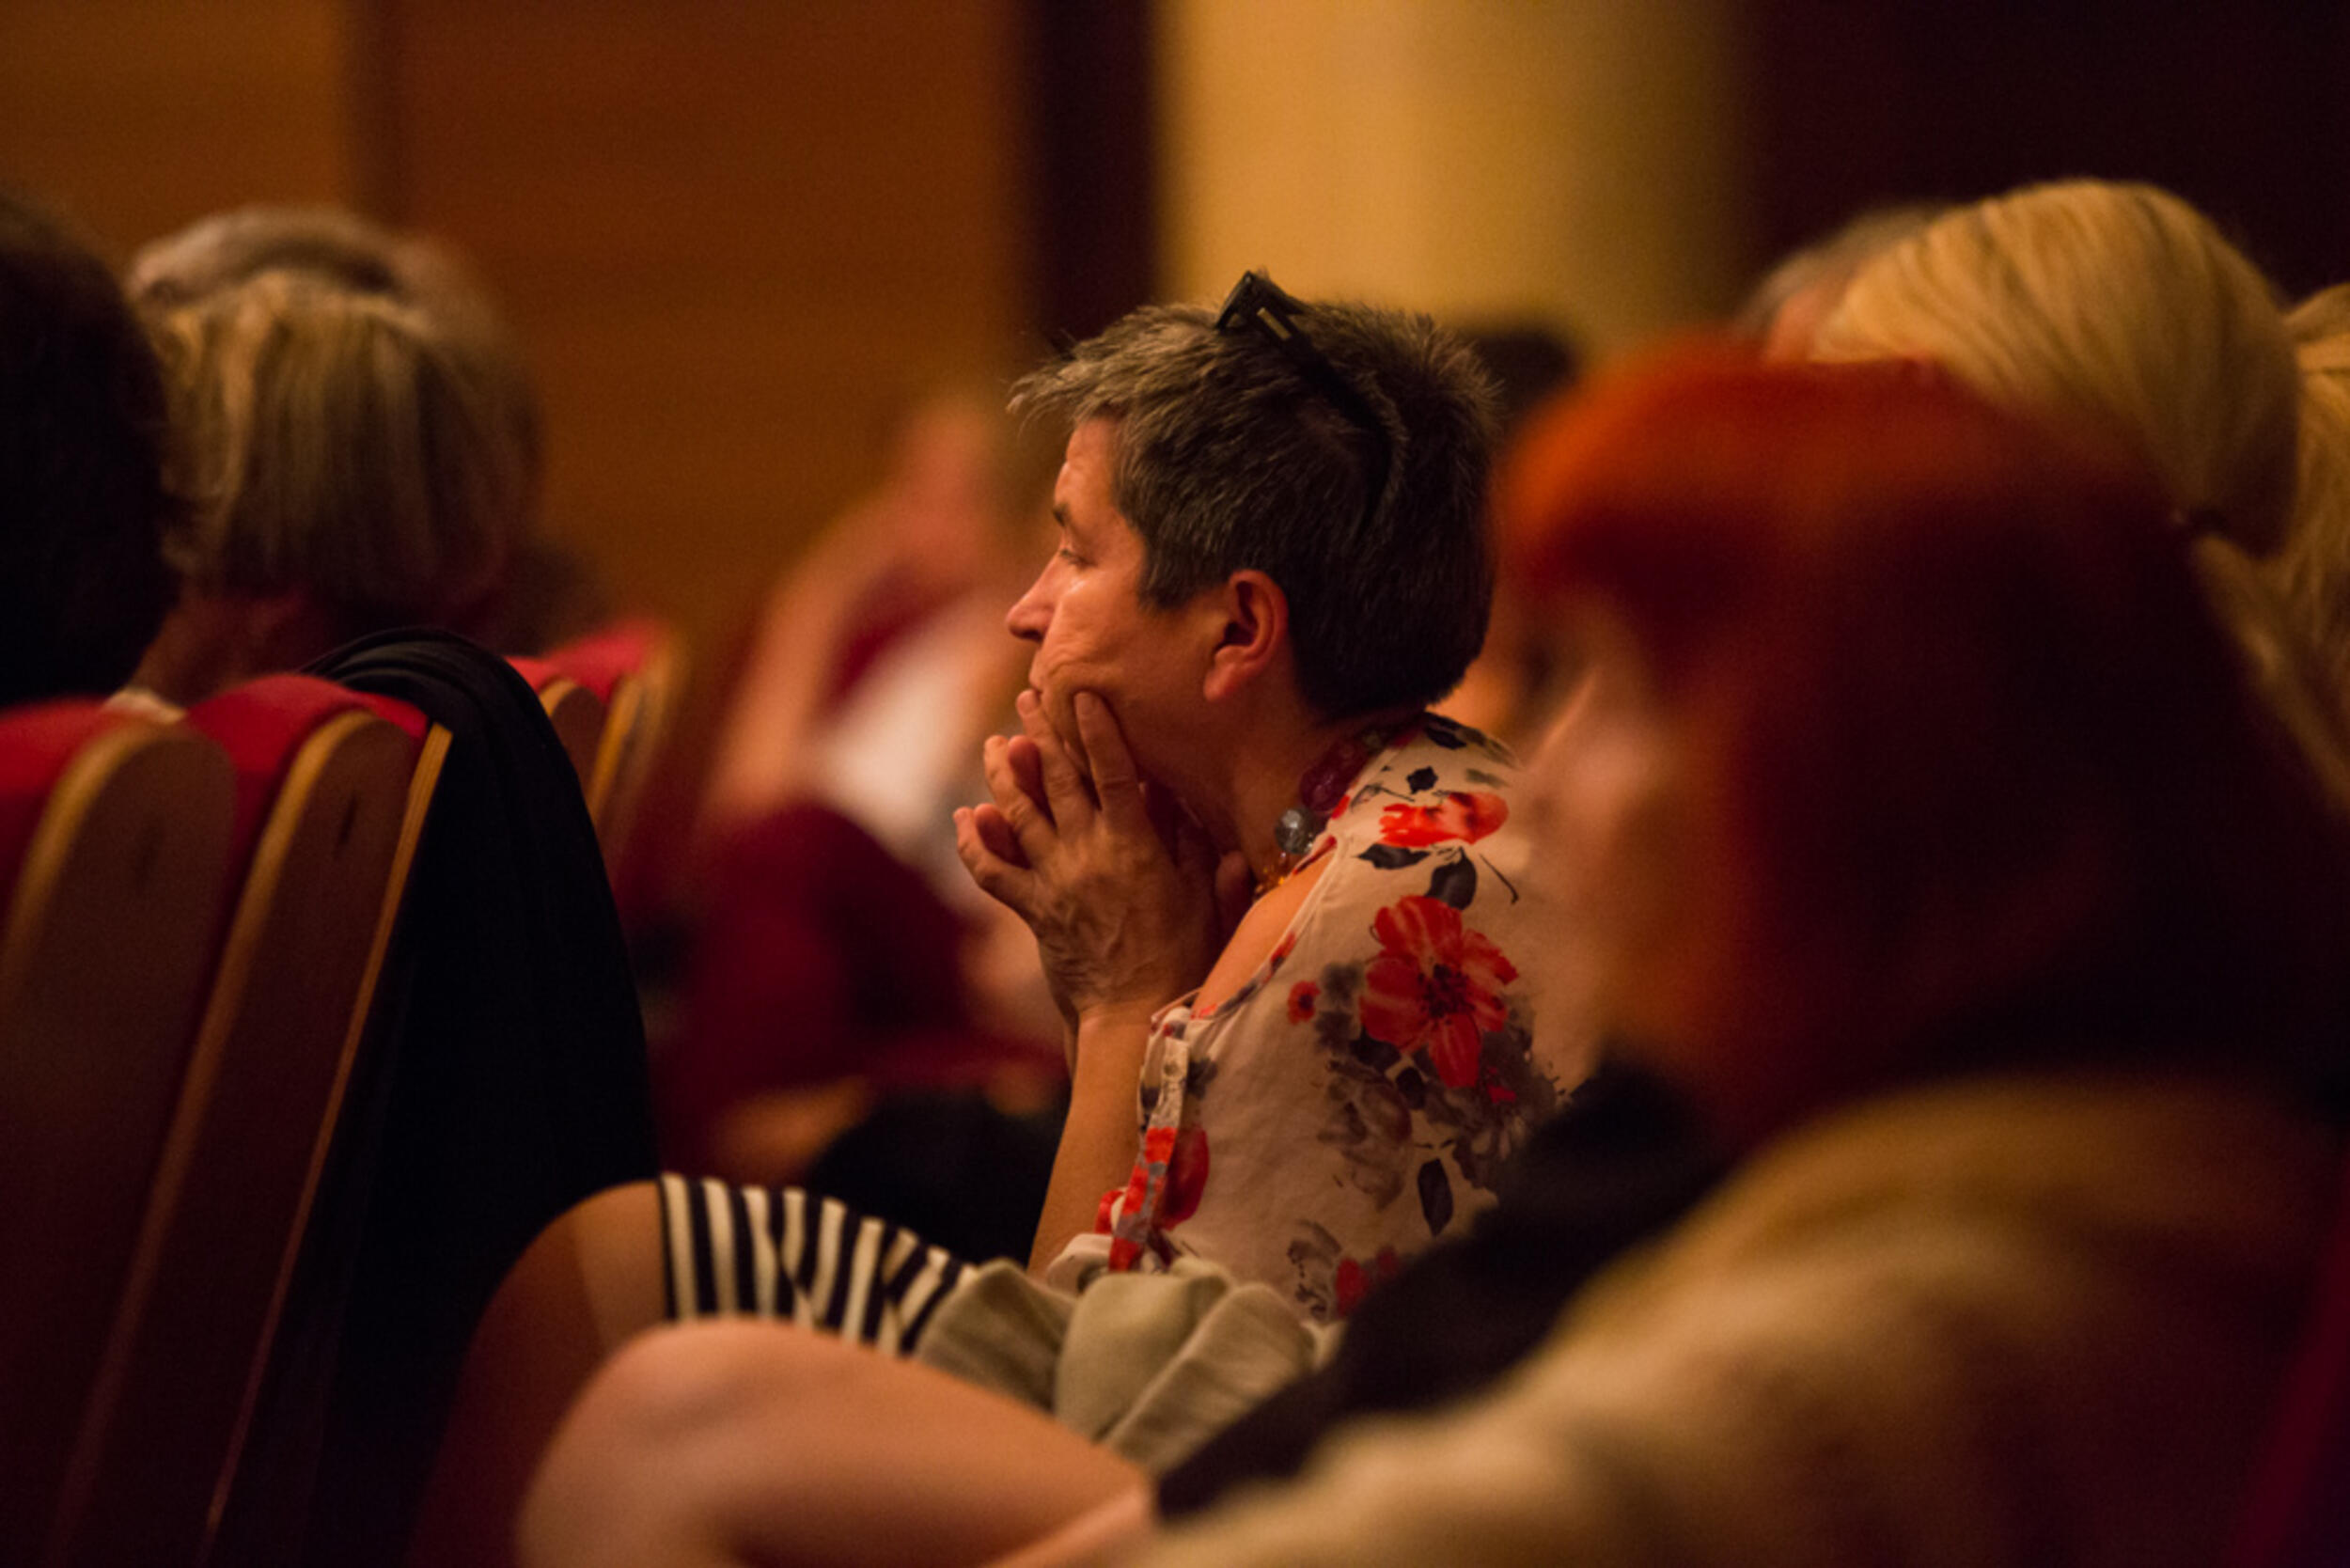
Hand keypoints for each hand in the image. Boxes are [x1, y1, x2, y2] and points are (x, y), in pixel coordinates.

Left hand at [955, 691, 1227, 1031]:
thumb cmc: (1181, 957)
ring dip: (1004, 773)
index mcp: (1133, 845)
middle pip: (1058, 779)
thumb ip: (1198, 847)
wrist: (1136, 1013)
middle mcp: (1087, 854)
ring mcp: (1054, 880)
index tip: (1081, 693)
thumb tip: (1196, 802)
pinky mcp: (1033, 909)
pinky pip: (991, 871)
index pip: (1113, 772)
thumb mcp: (1203, 896)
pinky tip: (965, 815)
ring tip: (995, 742)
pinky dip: (973, 842)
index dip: (1095, 729)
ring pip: (1018, 813)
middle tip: (1029, 696)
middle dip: (1041, 731)